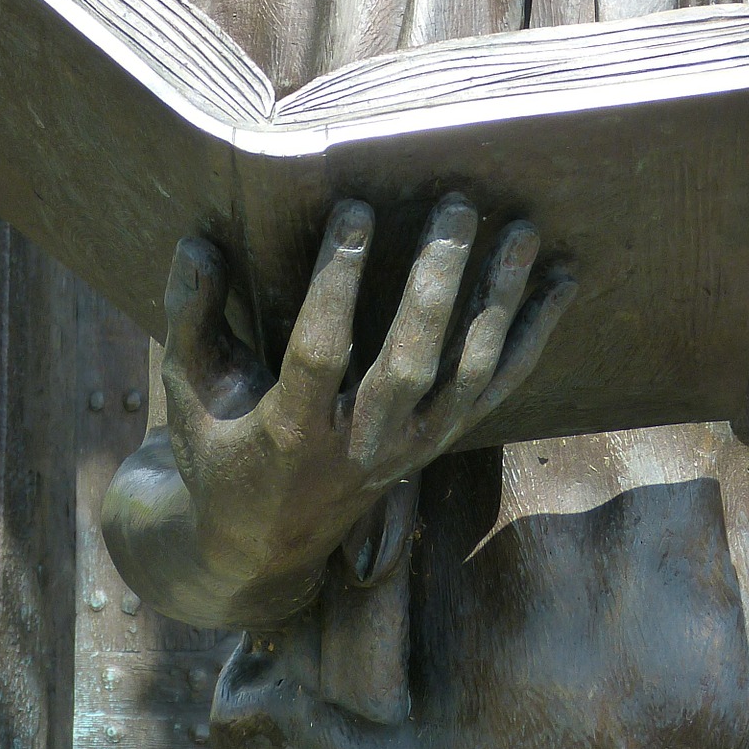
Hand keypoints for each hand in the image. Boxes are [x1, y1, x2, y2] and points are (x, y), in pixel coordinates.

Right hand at [157, 196, 572, 616]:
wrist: (263, 544)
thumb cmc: (218, 447)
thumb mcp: (188, 391)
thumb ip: (188, 315)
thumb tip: (197, 240)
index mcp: (291, 432)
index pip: (322, 350)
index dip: (338, 280)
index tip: (356, 209)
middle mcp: (361, 445)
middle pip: (413, 364)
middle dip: (438, 282)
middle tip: (457, 204)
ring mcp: (410, 447)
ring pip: (470, 376)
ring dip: (502, 302)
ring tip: (522, 229)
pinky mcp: (440, 442)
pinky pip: (498, 389)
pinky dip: (535, 334)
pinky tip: (560, 278)